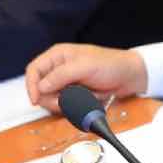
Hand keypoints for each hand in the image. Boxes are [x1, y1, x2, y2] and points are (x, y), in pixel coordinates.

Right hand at [24, 43, 147, 112]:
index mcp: (58, 56)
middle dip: (53, 98)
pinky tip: (88, 100)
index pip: (34, 70)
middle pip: (41, 90)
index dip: (32, 86)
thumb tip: (41, 86)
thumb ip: (61, 75)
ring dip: (67, 103)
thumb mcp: (84, 66)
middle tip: (68, 99)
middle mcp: (59, 69)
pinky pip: (67, 106)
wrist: (130, 77)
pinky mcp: (75, 95)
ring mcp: (67, 84)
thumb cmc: (111, 64)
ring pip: (53, 101)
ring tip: (84, 96)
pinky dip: (76, 106)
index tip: (36, 99)